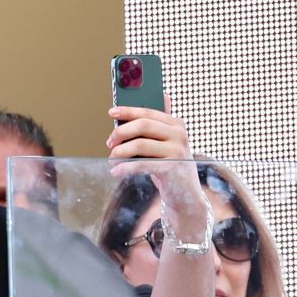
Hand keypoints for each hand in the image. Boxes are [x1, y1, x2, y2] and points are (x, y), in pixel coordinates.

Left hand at [108, 101, 205, 232]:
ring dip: (120, 152)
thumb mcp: (167, 143)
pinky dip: (125, 168)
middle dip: (121, 132)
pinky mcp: (171, 168)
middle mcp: (179, 135)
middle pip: (143, 125)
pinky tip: (115, 171)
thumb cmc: (171, 165)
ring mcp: (177, 151)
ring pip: (140, 144)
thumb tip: (149, 104)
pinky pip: (141, 164)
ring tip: (112, 159)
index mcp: (177, 125)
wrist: (186, 193)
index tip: (112, 113)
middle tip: (110, 143)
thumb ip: (159, 124)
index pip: (149, 113)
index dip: (128, 111)